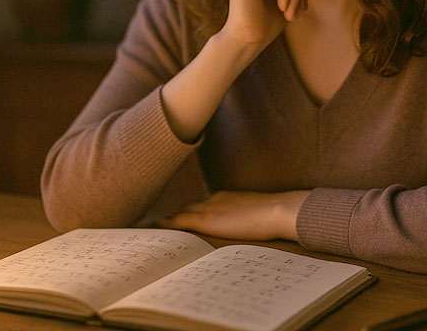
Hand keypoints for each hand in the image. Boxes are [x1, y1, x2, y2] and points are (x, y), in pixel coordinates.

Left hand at [157, 190, 309, 241]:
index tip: (176, 219)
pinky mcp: (206, 220)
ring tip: (149, 228)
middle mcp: (212, 200)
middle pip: (186, 207)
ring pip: (180, 213)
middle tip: (155, 223)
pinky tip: (154, 228)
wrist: (276, 210)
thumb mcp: (256, 213)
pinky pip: (179, 221)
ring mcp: (208, 208)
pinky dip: (166, 225)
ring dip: (167, 221)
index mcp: (224, 197)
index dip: (186, 213)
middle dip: (173, 216)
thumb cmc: (274, 215)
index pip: (199, 205)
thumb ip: (245, 218)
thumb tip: (247, 227)